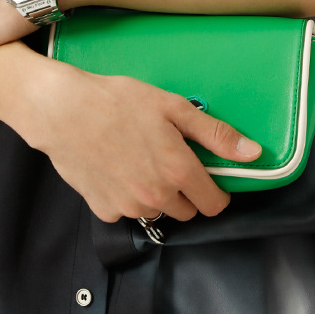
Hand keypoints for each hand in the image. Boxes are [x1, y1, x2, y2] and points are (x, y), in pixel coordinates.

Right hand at [19, 59, 262, 223]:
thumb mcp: (172, 108)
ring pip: (156, 211)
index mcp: (178, 170)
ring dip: (155, 194)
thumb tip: (252, 153)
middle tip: (168, 160)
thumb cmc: (116, 102)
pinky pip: (126, 210)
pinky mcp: (104, 209)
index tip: (208, 179)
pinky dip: (125, 195)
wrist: (62, 111)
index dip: (216, 192)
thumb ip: (215, 134)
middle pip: (186, 212)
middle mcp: (156, 196)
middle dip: (184, 191)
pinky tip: (116, 167)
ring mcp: (128, 206)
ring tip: (137, 159)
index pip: (214, 205)